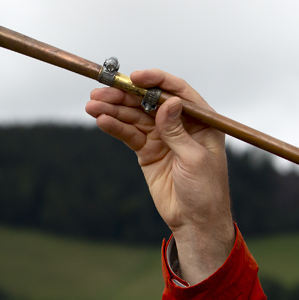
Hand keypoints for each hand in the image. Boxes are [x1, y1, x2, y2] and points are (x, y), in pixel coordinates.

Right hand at [85, 69, 234, 284]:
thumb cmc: (206, 190)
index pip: (177, 92)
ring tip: (92, 105)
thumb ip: (177, 131)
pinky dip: (115, 127)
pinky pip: (129, 134)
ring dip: (113, 109)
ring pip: (135, 116)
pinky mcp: (147, 151)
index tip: (134, 77)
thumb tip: (168, 102)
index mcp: (201, 120)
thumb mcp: (194, 158)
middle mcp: (180, 123)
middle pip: (149, 101)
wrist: (195, 222)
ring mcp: (162, 136)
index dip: (155, 81)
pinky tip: (101, 120)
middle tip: (101, 91)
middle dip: (125, 95)